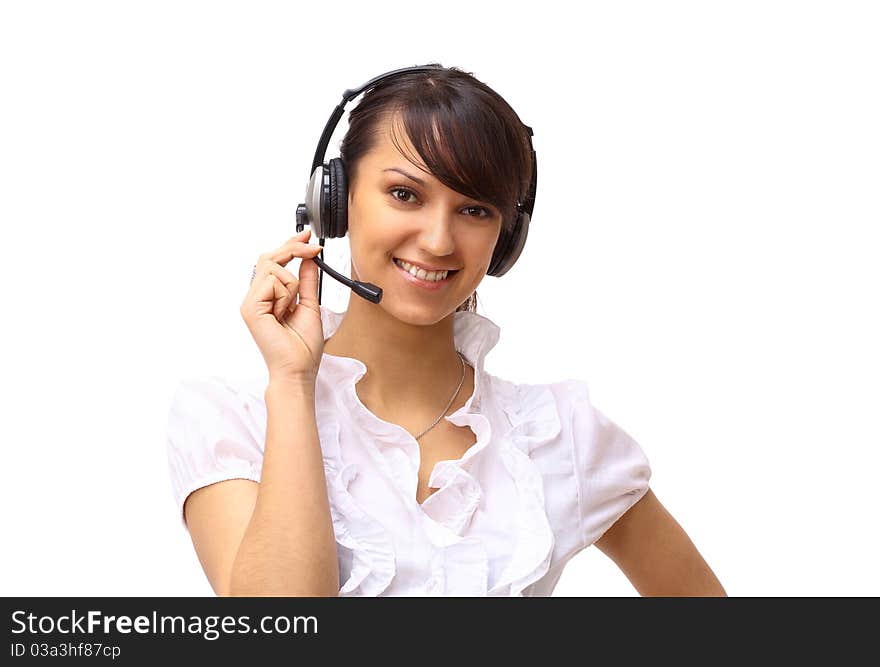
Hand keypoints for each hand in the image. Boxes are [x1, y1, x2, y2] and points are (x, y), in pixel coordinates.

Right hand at [240, 228, 324, 383]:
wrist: (298, 369)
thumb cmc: (302, 347)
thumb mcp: (310, 305)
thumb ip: (307, 281)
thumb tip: (309, 259)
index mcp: (267, 296)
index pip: (274, 262)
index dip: (290, 245)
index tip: (307, 236)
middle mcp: (255, 297)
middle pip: (269, 257)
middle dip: (294, 248)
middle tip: (314, 249)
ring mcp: (250, 302)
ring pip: (274, 268)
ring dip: (292, 285)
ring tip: (291, 309)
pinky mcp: (250, 307)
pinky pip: (273, 281)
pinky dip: (286, 294)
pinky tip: (284, 313)